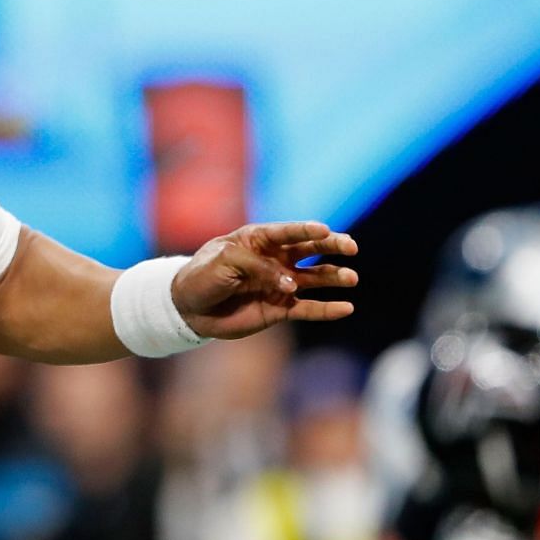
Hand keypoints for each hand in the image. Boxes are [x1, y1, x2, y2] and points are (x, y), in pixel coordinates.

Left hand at [173, 221, 357, 337]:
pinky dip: (327, 309)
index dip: (307, 230)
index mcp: (260, 239)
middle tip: (350, 248)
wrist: (189, 308)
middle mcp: (276, 259)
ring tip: (351, 278)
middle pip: (311, 250)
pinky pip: (309, 309)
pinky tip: (346, 308)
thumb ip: (261, 269)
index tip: (324, 230)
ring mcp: (281, 284)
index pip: (289, 231)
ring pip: (315, 278)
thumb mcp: (226, 262)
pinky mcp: (280, 309)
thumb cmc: (203, 275)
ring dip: (334, 277)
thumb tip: (293, 286)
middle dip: (332, 247)